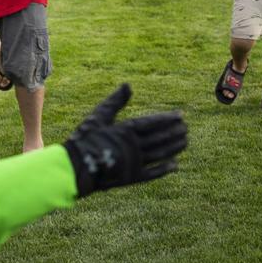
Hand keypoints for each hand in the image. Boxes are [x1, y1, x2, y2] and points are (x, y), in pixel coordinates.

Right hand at [62, 84, 187, 197]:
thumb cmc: (84, 139)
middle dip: (174, 132)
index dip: (167, 119)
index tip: (180, 115)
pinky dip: (164, 169)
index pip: (151, 123)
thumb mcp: (98, 117)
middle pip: (159, 138)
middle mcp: (133, 147)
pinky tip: (175, 165)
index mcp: (125, 130)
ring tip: (185, 142)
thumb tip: (128, 85)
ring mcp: (134, 163)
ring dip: (174, 148)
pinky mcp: (132, 177)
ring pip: (160, 154)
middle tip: (186, 128)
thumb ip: (115, 102)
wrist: (75, 167)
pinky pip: (153, 173)